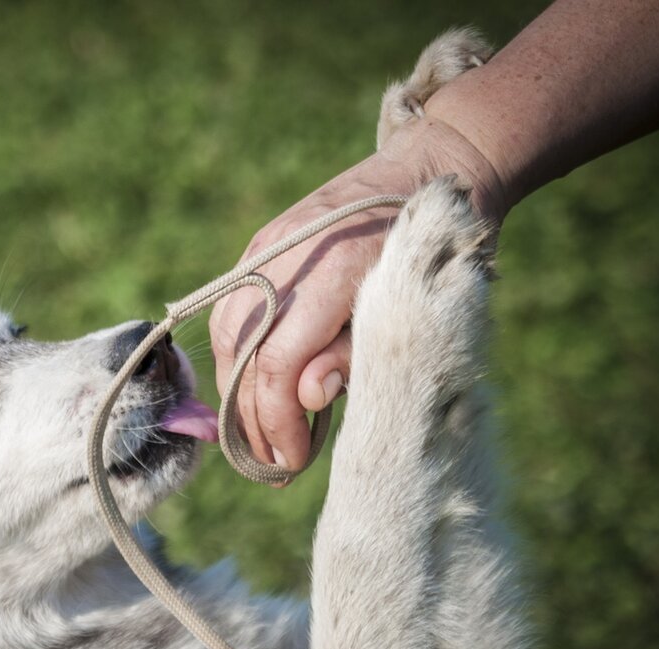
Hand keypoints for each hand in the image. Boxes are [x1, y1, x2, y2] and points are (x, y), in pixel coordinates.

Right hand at [208, 118, 505, 476]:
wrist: (431, 173)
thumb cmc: (433, 257)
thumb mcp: (412, 315)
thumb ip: (353, 358)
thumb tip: (306, 398)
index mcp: (329, 274)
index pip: (274, 367)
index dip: (276, 424)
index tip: (290, 463)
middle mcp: (284, 258)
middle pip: (239, 356)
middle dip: (250, 420)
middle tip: (272, 465)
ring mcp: (264, 249)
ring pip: (224, 336)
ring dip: (236, 392)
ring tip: (260, 434)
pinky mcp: (258, 248)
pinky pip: (229, 312)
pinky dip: (235, 358)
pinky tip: (255, 389)